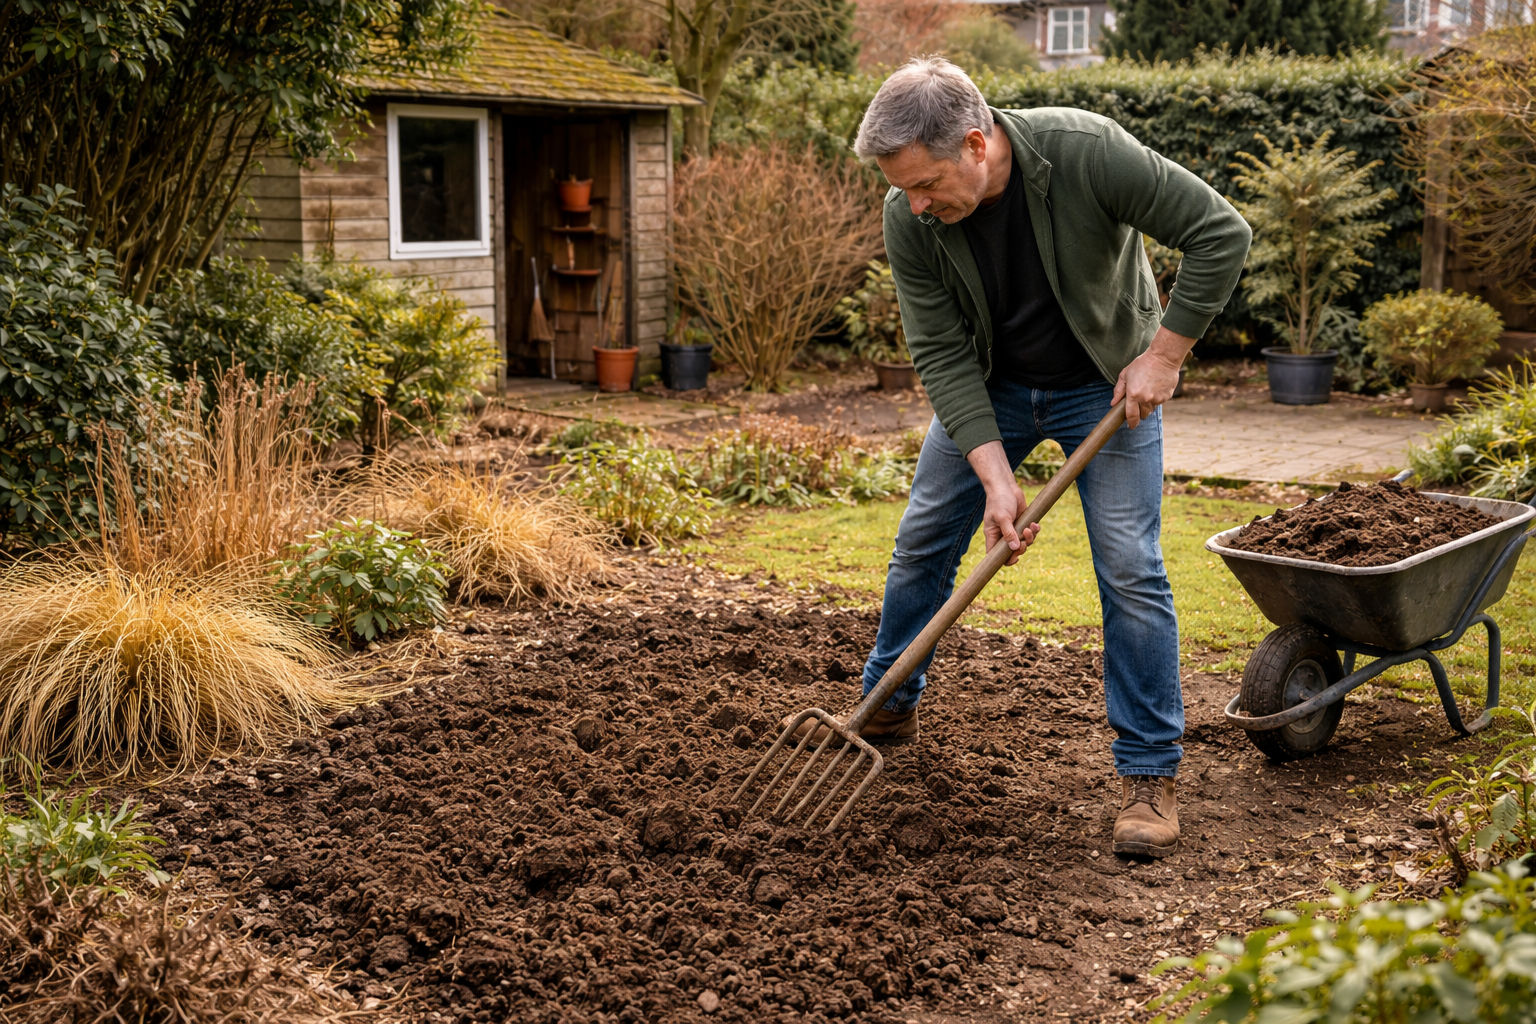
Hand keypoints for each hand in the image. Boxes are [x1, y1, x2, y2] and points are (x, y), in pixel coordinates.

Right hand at [967, 440, 1041, 565]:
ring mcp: (1013, 529)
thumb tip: (1014, 547)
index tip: (1015, 557)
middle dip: (1021, 549)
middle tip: (1025, 542)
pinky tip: (1035, 524)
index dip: (1005, 560)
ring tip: (1030, 528)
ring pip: (1024, 542)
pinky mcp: (1022, 523)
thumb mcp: (1002, 516)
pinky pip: (1031, 533)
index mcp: (993, 535)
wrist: (1006, 486)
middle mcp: (1003, 534)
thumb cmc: (999, 500)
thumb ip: (1008, 532)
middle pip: (1012, 551)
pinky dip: (1035, 530)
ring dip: (1030, 538)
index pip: (995, 554)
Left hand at [1113, 326, 1195, 427]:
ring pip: (1151, 409)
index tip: (1130, 425)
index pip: (1131, 416)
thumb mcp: (1125, 374)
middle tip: (1138, 403)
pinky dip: (1156, 399)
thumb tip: (1113, 403)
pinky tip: (1155, 387)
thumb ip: (1118, 390)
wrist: (1163, 357)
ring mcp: (1157, 398)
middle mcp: (1146, 399)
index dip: (1131, 423)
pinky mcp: (1167, 396)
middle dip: (1139, 413)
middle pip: (1142, 415)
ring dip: (1148, 405)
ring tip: (1147, 391)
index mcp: (1134, 394)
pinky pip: (1159, 402)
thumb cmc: (1142, 364)